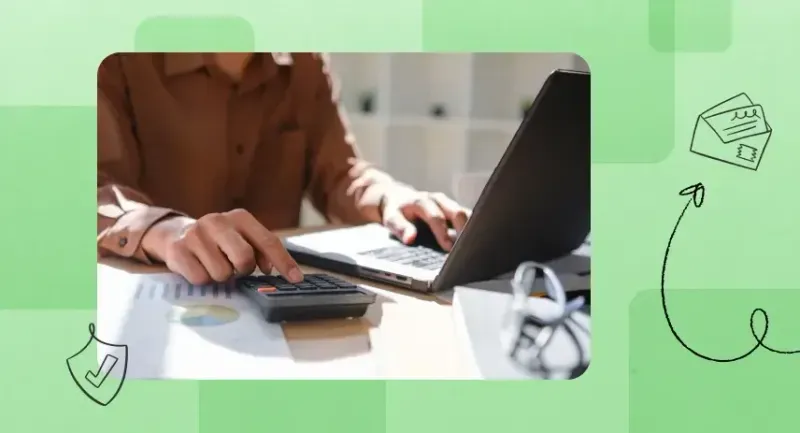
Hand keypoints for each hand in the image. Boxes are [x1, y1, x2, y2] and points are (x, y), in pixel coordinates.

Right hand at [142, 209, 302, 284]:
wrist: (174, 233)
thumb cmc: (217, 241)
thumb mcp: (240, 238)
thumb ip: (259, 250)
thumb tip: (269, 269)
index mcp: (240, 218)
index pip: (268, 241)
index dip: (284, 262)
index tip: (296, 279)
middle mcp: (218, 222)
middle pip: (244, 259)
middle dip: (243, 270)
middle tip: (236, 269)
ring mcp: (196, 235)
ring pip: (222, 273)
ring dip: (220, 277)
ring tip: (213, 265)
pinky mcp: (178, 250)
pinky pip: (201, 279)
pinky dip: (203, 280)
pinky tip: (198, 267)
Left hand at [381, 189, 470, 250]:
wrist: (398, 197)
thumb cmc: (396, 210)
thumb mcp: (391, 219)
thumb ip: (400, 228)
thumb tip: (410, 239)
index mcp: (423, 202)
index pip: (436, 217)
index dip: (443, 233)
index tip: (448, 248)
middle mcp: (439, 200)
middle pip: (458, 213)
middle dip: (464, 231)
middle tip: (466, 249)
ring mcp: (449, 204)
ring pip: (467, 214)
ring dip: (472, 230)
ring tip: (475, 247)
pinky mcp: (455, 210)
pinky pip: (468, 217)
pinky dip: (473, 229)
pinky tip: (476, 242)